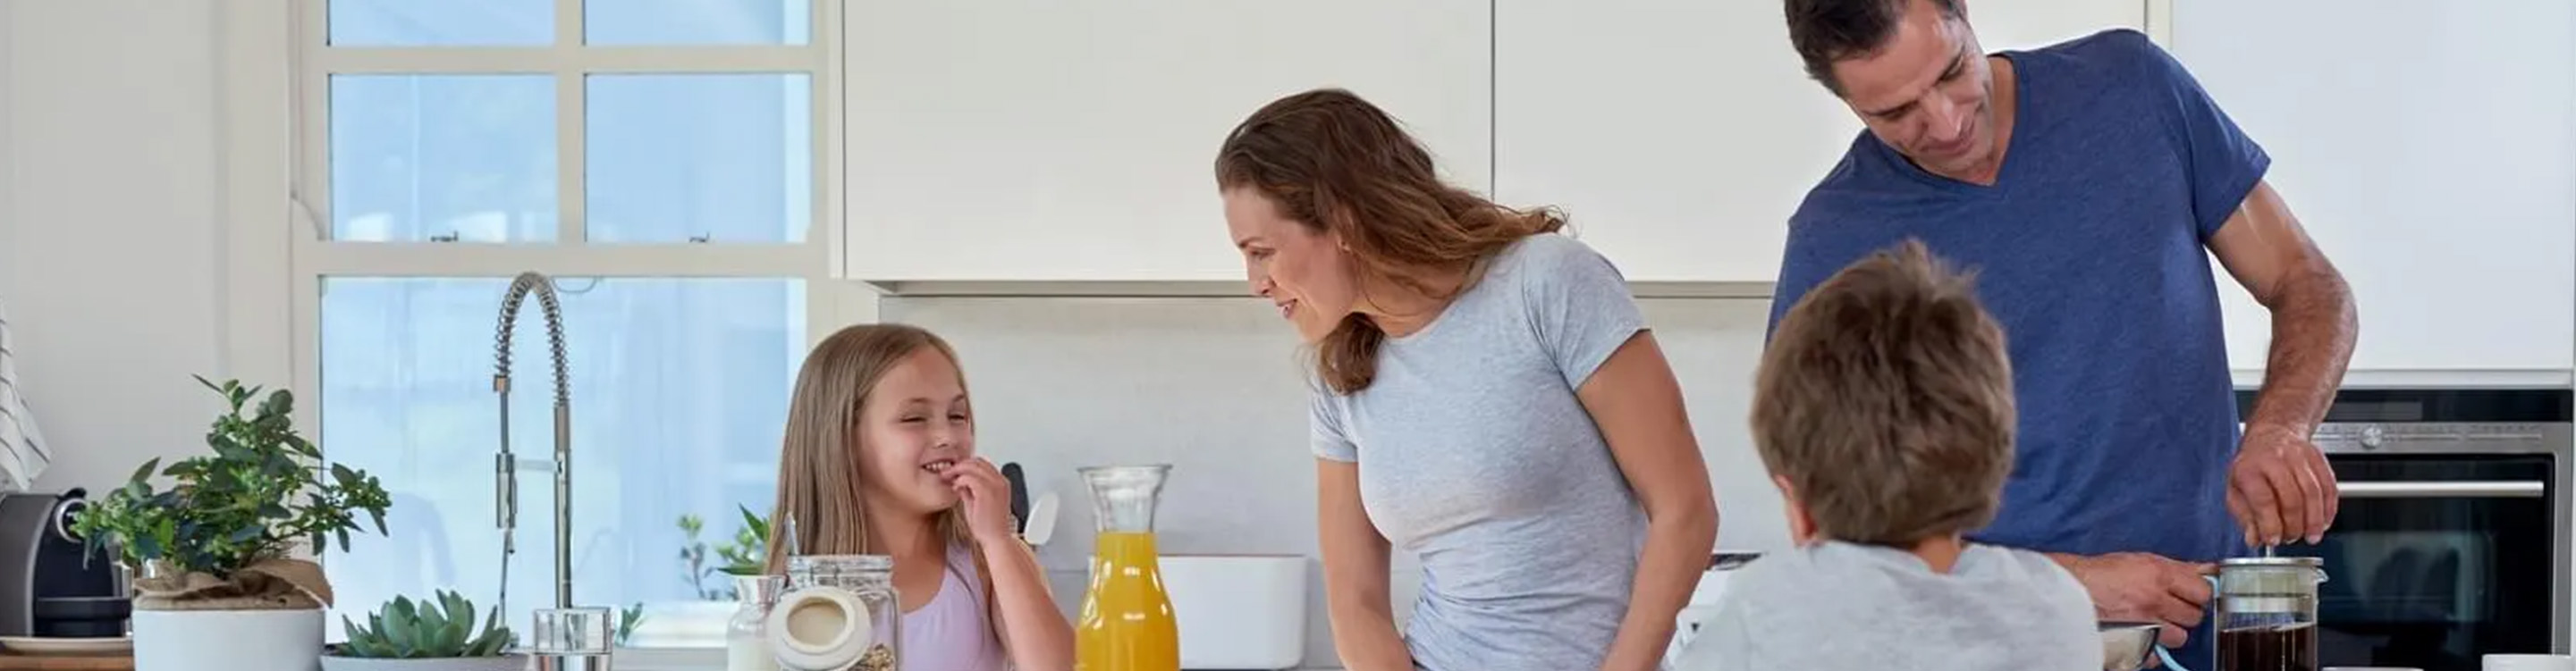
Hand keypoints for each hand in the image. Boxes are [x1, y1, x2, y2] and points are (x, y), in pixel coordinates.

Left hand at [940, 457, 1018, 544]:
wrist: (996, 540)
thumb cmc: (988, 527)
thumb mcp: (977, 503)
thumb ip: (970, 490)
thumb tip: (959, 481)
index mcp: (1001, 483)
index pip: (983, 464)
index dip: (966, 465)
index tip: (954, 472)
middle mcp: (1001, 481)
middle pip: (978, 461)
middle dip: (959, 464)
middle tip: (947, 473)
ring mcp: (995, 485)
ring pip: (972, 465)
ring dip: (957, 470)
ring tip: (948, 478)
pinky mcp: (987, 492)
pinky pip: (969, 477)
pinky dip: (959, 480)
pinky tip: (955, 488)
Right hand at [2055, 552, 2213, 648]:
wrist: (2068, 591)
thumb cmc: (2098, 573)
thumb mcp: (2139, 560)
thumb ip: (2176, 567)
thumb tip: (2206, 569)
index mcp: (2159, 575)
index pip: (2202, 591)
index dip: (2197, 593)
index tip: (2190, 593)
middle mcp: (2155, 601)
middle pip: (2194, 616)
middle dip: (2184, 612)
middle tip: (2168, 607)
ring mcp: (2146, 625)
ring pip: (2179, 637)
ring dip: (2170, 631)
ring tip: (2153, 623)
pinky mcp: (2134, 644)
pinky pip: (2158, 653)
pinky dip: (2153, 647)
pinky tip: (2143, 635)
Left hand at [2228, 423, 2338, 546]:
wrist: (2272, 434)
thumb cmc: (2253, 465)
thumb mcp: (2236, 488)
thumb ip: (2244, 516)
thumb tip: (2254, 539)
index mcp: (2249, 468)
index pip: (2263, 500)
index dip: (2270, 524)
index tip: (2273, 539)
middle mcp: (2275, 459)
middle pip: (2291, 497)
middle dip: (2294, 525)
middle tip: (2291, 538)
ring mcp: (2299, 456)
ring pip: (2313, 493)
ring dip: (2314, 520)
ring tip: (2310, 536)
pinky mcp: (2318, 458)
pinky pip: (2329, 486)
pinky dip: (2329, 508)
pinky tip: (2324, 522)